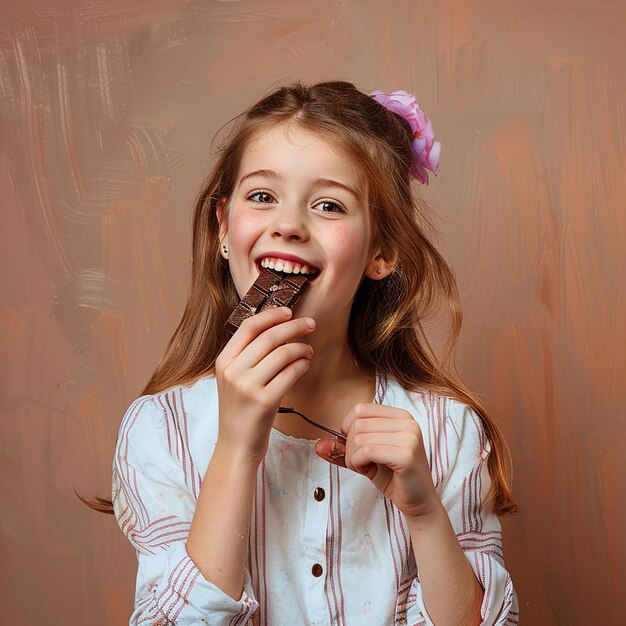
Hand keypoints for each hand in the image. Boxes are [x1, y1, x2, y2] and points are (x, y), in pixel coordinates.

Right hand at [215, 307, 314, 458]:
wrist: (236, 446)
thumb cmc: (240, 410)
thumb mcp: (233, 379)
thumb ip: (247, 355)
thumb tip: (277, 328)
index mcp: (223, 361)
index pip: (249, 326)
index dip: (272, 315)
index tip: (289, 312)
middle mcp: (233, 371)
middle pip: (270, 336)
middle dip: (295, 327)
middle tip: (311, 324)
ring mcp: (248, 387)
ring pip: (283, 353)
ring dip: (302, 348)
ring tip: (308, 350)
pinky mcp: (265, 401)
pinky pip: (291, 373)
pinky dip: (302, 364)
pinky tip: (305, 364)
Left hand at [315, 403, 439, 518]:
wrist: (418, 502)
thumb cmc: (394, 477)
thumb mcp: (364, 458)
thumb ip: (342, 449)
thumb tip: (318, 445)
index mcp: (400, 415)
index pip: (360, 409)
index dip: (348, 429)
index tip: (354, 447)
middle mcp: (407, 422)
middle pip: (357, 424)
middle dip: (349, 448)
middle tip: (360, 463)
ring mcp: (409, 436)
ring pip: (360, 438)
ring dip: (353, 458)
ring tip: (365, 468)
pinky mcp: (406, 454)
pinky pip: (366, 451)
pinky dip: (358, 463)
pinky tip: (369, 471)